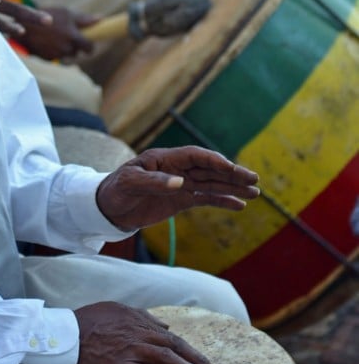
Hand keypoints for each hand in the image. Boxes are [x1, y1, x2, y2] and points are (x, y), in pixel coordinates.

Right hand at [17, 6, 97, 59]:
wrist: (22, 26)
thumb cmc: (46, 16)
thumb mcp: (66, 13)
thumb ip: (84, 19)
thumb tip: (101, 20)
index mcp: (73, 37)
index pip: (89, 48)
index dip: (90, 46)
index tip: (88, 43)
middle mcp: (66, 49)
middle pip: (78, 52)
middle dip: (75, 45)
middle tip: (66, 35)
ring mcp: (56, 55)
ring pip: (67, 55)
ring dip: (64, 48)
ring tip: (54, 36)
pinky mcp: (47, 59)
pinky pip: (56, 57)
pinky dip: (54, 51)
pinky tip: (47, 42)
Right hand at [75, 302, 210, 363]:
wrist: (66, 336)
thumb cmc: (89, 322)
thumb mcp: (116, 309)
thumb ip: (142, 316)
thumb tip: (164, 324)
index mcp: (137, 322)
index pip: (170, 338)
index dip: (189, 351)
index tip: (203, 363)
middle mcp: (138, 336)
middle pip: (172, 349)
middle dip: (193, 362)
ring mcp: (130, 352)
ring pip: (164, 361)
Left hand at [96, 146, 259, 231]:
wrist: (108, 207)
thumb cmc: (116, 189)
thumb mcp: (130, 183)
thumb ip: (154, 182)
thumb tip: (180, 183)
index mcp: (164, 158)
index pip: (195, 156)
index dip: (214, 161)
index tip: (231, 168)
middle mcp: (177, 169)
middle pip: (209, 169)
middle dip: (231, 173)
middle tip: (254, 179)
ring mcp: (180, 185)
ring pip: (211, 184)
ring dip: (232, 187)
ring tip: (255, 193)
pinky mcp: (180, 200)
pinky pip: (205, 199)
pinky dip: (222, 201)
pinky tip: (239, 205)